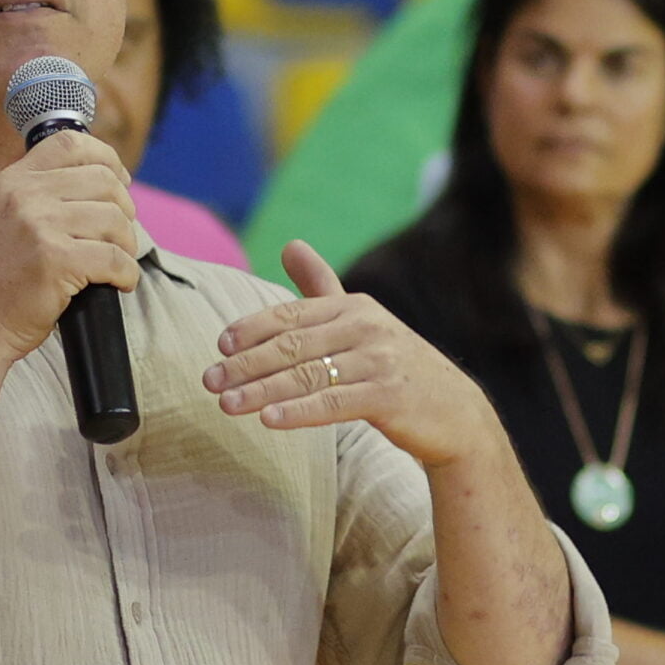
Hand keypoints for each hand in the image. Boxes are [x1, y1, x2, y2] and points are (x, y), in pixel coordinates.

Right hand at [0, 132, 138, 361]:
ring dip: (127, 245)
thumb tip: (104, 182)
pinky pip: (115, 258)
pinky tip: (119, 284)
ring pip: (114, 219)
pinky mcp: (56, 260)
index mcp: (12, 181)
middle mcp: (24, 195)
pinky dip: (126, 274)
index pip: (70, 142)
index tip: (119, 182)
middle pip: (103, 181)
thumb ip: (40, 196)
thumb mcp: (4, 219)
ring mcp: (39, 226)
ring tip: (117, 264)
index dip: (106, 157)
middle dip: (124, 210)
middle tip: (119, 238)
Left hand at [205, 242, 495, 467]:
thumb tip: (290, 243)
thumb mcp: (362, 322)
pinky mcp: (390, 396)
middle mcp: (367, 326)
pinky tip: (269, 420)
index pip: (292, 315)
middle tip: (209, 380)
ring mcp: (380, 361)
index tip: (220, 345)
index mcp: (354, 306)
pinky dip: (298, 412)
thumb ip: (322, 288)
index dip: (252, 329)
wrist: (456, 412)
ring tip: (226, 404)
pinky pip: (334, 404)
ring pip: (307, 376)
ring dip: (261, 391)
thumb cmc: (396, 367)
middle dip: (245, 364)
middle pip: (293, 346)